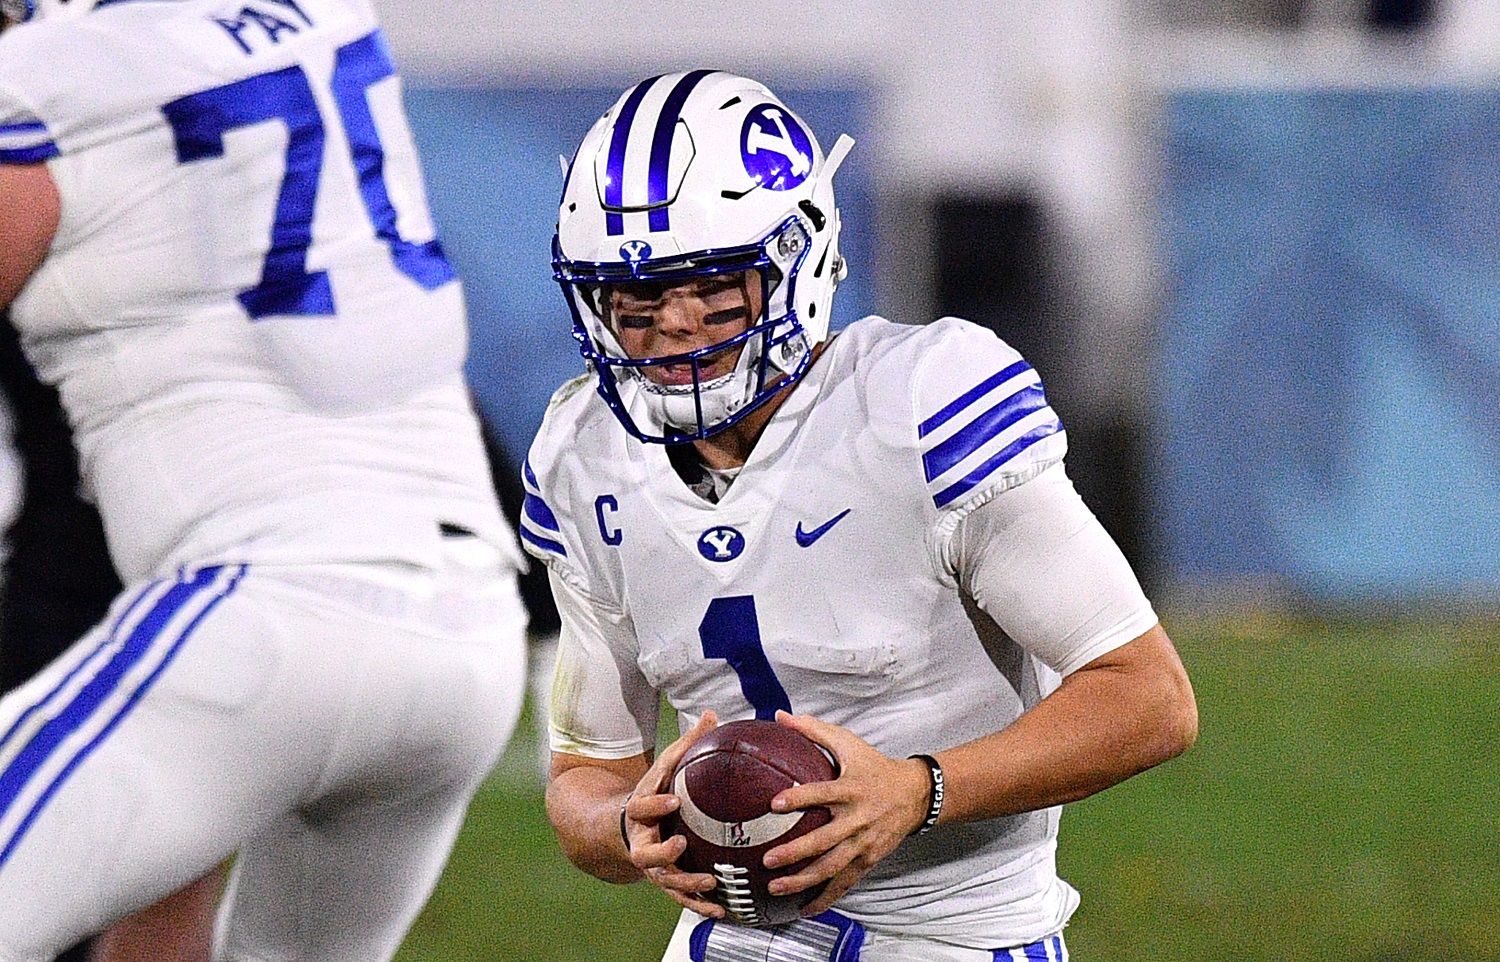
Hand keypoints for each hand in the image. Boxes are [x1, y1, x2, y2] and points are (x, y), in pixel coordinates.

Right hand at [621, 710, 725, 917]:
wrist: (625, 828)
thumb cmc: (655, 792)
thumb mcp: (664, 769)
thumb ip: (686, 745)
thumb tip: (711, 714)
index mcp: (639, 811)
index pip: (642, 806)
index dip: (654, 805)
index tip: (672, 801)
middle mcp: (641, 841)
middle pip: (646, 853)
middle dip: (663, 853)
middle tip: (681, 846)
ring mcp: (652, 865)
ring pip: (665, 880)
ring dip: (687, 884)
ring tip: (711, 883)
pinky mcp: (665, 881)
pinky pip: (681, 897)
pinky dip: (699, 904)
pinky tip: (723, 909)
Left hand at [761, 710, 931, 916]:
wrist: (915, 794)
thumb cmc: (875, 766)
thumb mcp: (848, 743)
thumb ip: (813, 730)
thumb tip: (780, 716)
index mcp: (851, 789)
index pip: (822, 793)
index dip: (799, 798)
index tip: (774, 803)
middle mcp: (857, 819)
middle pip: (824, 840)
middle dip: (796, 852)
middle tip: (768, 859)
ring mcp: (863, 843)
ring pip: (832, 868)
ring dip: (803, 880)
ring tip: (776, 887)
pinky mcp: (868, 860)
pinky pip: (845, 883)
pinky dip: (825, 898)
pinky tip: (804, 909)